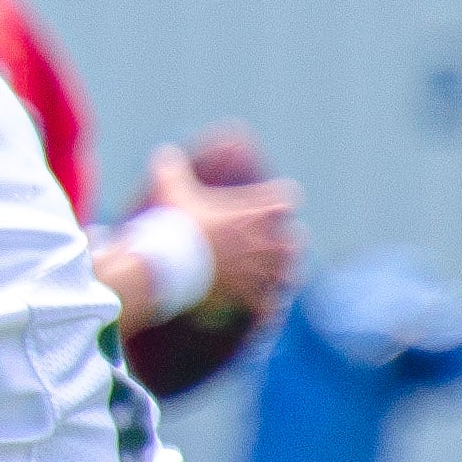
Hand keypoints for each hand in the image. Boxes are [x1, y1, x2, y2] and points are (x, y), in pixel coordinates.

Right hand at [147, 140, 303, 312]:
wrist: (169, 268)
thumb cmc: (175, 226)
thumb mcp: (170, 189)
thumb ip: (171, 168)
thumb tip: (164, 153)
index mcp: (261, 211)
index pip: (288, 197)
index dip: (276, 199)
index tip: (266, 204)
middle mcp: (272, 241)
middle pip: (297, 237)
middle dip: (283, 239)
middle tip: (265, 242)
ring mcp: (267, 273)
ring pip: (291, 273)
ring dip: (280, 272)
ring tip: (267, 275)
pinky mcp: (256, 300)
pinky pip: (272, 305)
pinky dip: (266, 306)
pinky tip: (259, 307)